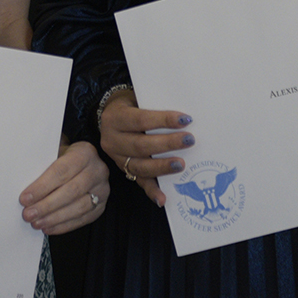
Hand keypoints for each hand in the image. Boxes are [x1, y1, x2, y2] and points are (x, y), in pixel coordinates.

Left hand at [20, 141, 109, 234]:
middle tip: (28, 214)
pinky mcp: (101, 206)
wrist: (86, 162)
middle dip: (46, 205)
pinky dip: (64, 225)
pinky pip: (83, 219)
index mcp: (85, 152)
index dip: (42, 186)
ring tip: (37, 223)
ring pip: (78, 207)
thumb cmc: (66, 158)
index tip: (25, 198)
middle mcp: (97, 170)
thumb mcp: (56, 153)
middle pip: (70, 191)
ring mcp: (102, 189)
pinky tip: (49, 227)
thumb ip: (44, 165)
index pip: (62, 171)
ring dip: (54, 218)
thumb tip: (23, 185)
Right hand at [99, 91, 193, 207]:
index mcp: (115, 118)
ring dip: (162, 167)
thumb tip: (183, 115)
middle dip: (167, 144)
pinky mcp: (125, 171)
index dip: (163, 120)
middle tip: (189, 140)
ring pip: (140, 166)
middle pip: (141, 145)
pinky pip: (139, 182)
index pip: (141, 120)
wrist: (108, 115)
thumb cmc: (130, 104)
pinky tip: (163, 198)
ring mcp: (117, 159)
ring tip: (181, 165)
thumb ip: (153, 105)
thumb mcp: (135, 98)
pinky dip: (152, 191)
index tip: (185, 119)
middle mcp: (112, 140)